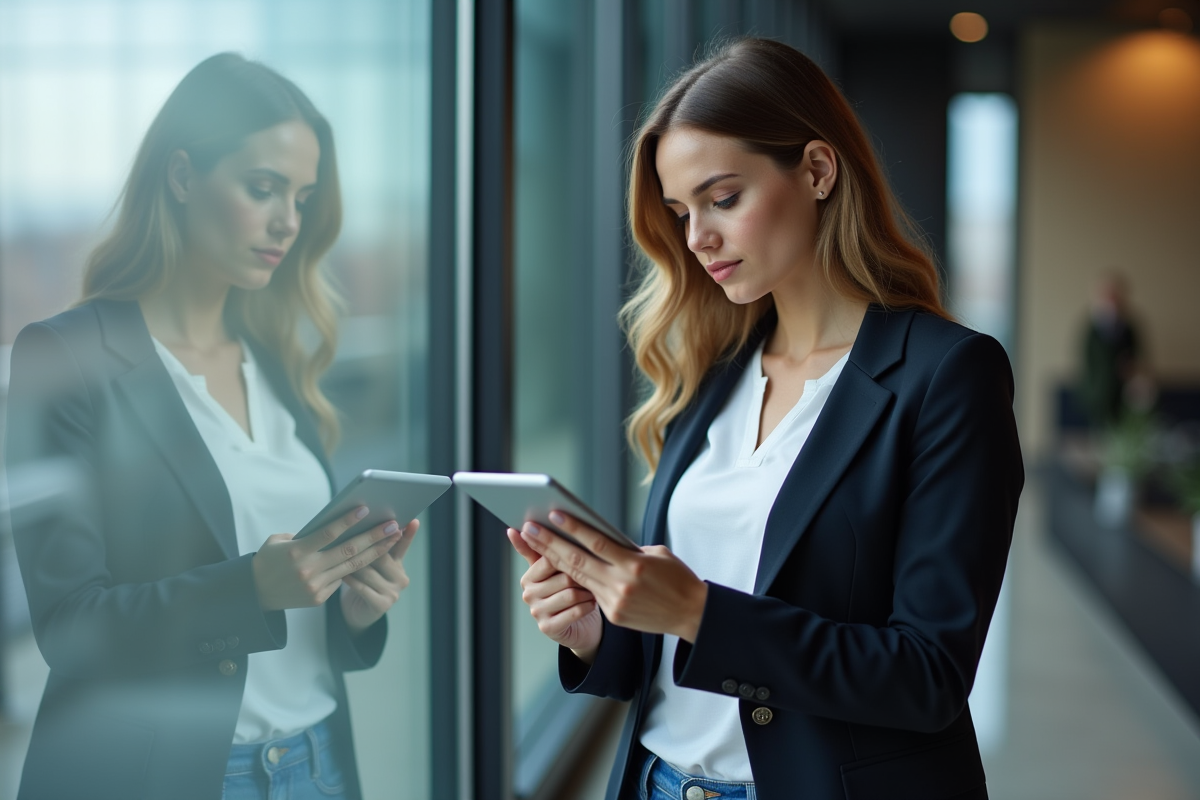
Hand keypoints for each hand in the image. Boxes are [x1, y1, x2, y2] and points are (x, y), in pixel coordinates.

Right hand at [252, 506, 402, 611]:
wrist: (254, 595)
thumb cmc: (269, 561)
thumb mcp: (278, 542)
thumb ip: (305, 534)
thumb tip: (336, 526)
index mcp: (296, 551)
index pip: (327, 533)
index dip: (348, 521)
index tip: (366, 509)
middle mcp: (307, 570)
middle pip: (348, 551)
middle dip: (373, 537)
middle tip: (392, 524)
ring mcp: (315, 587)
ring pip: (352, 567)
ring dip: (375, 552)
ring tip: (392, 538)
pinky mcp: (319, 599)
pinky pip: (341, 580)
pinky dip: (355, 568)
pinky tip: (372, 555)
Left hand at [340, 519, 419, 634]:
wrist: (357, 612)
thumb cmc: (362, 582)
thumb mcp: (371, 564)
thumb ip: (376, 548)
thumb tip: (371, 524)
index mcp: (399, 565)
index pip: (403, 546)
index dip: (408, 534)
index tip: (413, 520)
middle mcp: (401, 578)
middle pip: (382, 557)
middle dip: (365, 549)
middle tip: (349, 536)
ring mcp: (393, 592)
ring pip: (370, 572)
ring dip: (353, 564)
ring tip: (339, 556)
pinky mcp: (382, 605)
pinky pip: (363, 587)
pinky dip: (351, 580)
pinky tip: (341, 574)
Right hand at [507, 528, 601, 662]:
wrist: (580, 625)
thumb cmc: (572, 590)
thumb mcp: (559, 569)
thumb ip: (543, 548)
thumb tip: (519, 526)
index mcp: (528, 576)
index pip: (549, 559)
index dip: (571, 557)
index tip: (585, 555)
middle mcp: (528, 594)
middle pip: (563, 576)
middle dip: (583, 576)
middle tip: (596, 575)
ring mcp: (536, 612)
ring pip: (570, 594)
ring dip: (588, 592)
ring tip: (595, 590)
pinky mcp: (548, 628)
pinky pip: (574, 612)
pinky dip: (588, 606)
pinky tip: (592, 604)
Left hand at [517, 512, 707, 642]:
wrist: (691, 614)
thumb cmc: (677, 578)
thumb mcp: (657, 554)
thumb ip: (628, 549)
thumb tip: (600, 540)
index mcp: (634, 565)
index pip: (596, 542)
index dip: (572, 528)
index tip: (553, 514)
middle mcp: (621, 584)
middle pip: (577, 560)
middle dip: (550, 543)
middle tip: (530, 528)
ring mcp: (615, 602)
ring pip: (578, 577)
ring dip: (554, 560)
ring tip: (537, 543)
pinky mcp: (614, 615)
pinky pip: (591, 593)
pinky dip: (576, 578)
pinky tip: (559, 565)